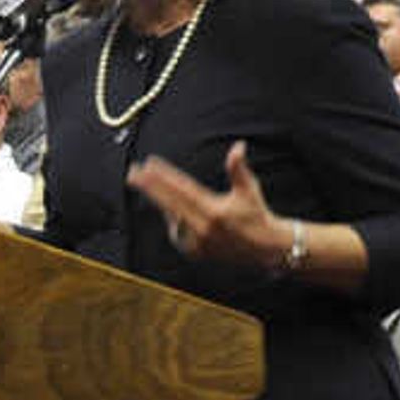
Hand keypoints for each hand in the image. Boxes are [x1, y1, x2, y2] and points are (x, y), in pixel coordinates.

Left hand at [129, 141, 283, 271]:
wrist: (266, 248)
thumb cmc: (257, 214)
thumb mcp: (249, 189)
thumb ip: (238, 168)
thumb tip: (238, 146)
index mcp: (214, 211)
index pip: (181, 189)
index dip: (163, 176)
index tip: (148, 164)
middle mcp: (203, 228)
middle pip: (168, 202)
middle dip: (149, 186)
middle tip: (132, 173)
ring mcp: (198, 242)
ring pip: (170, 218)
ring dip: (161, 202)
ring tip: (149, 186)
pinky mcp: (197, 253)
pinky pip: (177, 234)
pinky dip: (173, 222)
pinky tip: (169, 211)